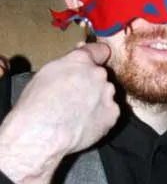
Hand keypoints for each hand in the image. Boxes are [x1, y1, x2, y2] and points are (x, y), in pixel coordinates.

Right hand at [0, 43, 118, 183]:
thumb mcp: (45, 73)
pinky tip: (84, 124)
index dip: (97, 55)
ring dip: (96, 100)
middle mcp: (99, 74)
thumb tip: (78, 55)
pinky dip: (101, 117)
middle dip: (91, 84)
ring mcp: (108, 94)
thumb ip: (67, 63)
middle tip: (74, 98)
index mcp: (81, 60)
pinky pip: (109, 112)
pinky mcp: (112, 113)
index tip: (96, 60)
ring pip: (105, 94)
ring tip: (77, 114)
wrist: (42, 133)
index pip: (99, 50)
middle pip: (100, 76)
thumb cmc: (36, 104)